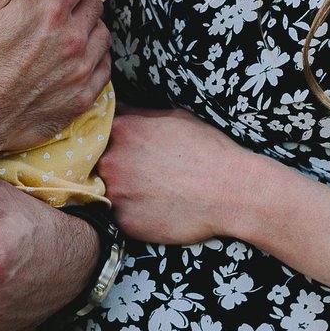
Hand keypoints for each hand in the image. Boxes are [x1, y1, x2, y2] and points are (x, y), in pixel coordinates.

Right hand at [0, 0, 109, 155]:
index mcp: (53, 10)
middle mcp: (74, 38)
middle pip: (96, 4)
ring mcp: (80, 70)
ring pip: (103, 36)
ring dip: (92, 27)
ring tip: (75, 28)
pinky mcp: (80, 97)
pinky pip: (104, 69)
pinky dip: (97, 58)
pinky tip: (81, 57)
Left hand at [99, 106, 254, 244]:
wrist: (231, 192)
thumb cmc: (207, 151)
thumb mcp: (173, 117)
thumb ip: (137, 115)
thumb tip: (117, 108)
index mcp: (122, 130)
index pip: (98, 132)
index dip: (109, 141)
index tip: (124, 149)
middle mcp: (112, 161)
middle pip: (98, 163)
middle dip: (115, 167)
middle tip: (143, 173)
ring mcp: (117, 194)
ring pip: (107, 191)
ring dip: (123, 191)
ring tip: (153, 192)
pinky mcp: (125, 222)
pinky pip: (120, 217)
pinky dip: (133, 214)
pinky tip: (156, 209)